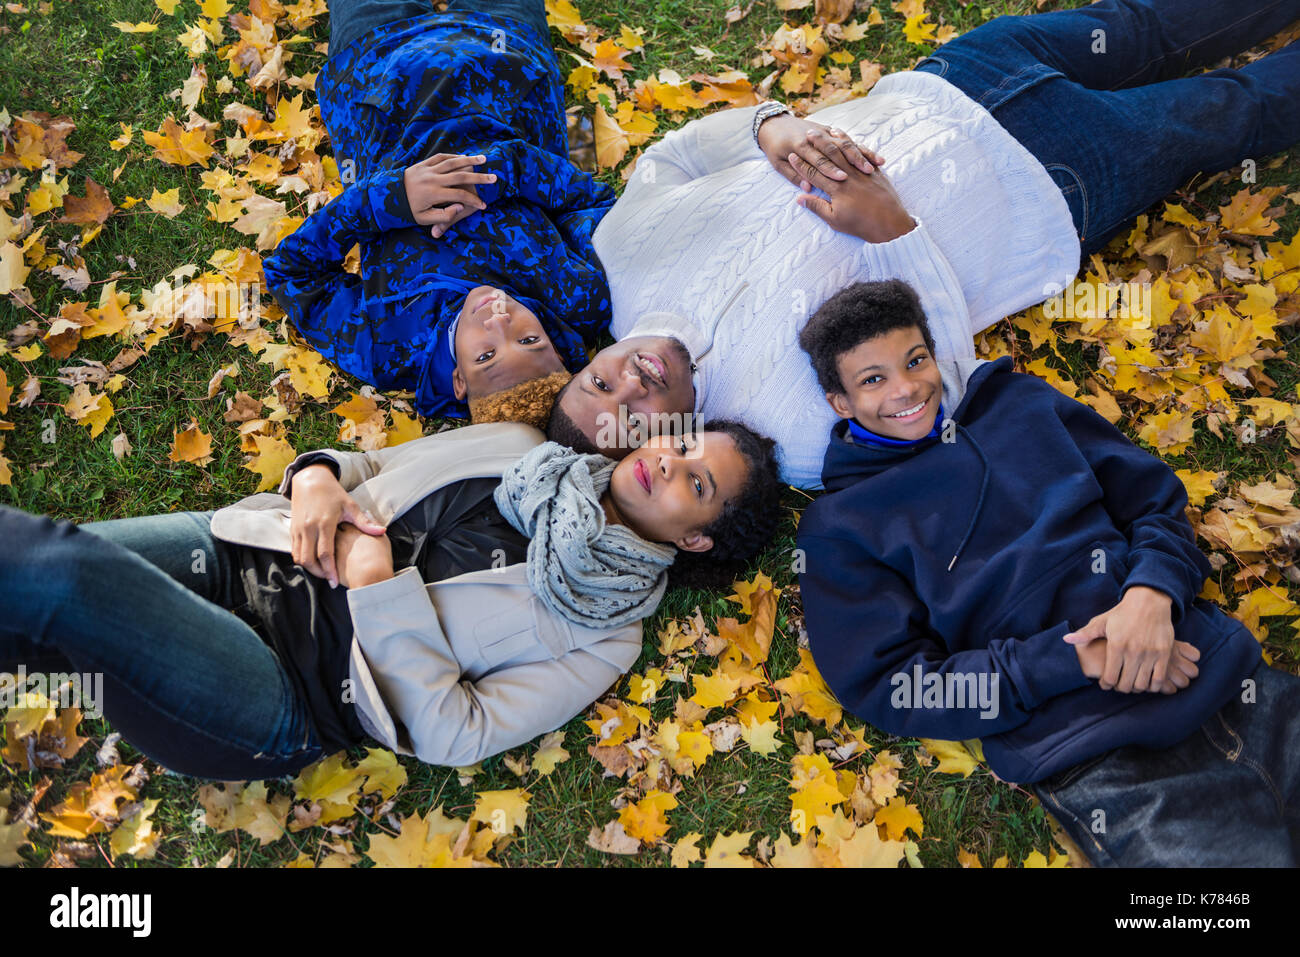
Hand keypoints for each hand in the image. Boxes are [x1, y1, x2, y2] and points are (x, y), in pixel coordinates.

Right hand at [289, 463, 386, 587]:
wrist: (310, 480)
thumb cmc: (332, 493)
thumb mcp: (350, 505)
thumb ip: (364, 521)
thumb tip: (382, 531)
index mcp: (324, 523)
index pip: (325, 553)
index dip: (330, 570)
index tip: (335, 582)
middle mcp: (309, 527)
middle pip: (309, 559)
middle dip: (319, 573)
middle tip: (330, 580)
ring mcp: (298, 529)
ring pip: (299, 557)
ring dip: (310, 568)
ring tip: (323, 573)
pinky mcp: (292, 529)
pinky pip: (294, 550)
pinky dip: (303, 559)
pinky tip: (314, 562)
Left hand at [403, 152, 497, 238]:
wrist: (388, 196)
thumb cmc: (409, 210)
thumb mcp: (424, 218)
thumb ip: (443, 216)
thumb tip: (459, 208)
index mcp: (433, 194)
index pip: (459, 196)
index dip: (473, 201)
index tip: (484, 206)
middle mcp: (432, 179)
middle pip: (460, 176)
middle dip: (479, 177)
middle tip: (494, 178)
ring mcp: (427, 169)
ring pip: (452, 162)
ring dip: (469, 160)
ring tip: (483, 159)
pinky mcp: (423, 163)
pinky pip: (441, 157)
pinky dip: (453, 156)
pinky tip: (463, 157)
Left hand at [756, 113, 883, 187]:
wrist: (774, 124)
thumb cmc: (774, 147)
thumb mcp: (777, 163)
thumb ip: (793, 176)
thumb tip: (806, 189)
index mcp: (801, 146)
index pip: (819, 160)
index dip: (831, 170)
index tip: (842, 179)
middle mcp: (817, 138)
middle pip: (838, 150)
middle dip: (853, 161)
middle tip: (866, 173)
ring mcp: (825, 132)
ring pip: (847, 144)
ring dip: (862, 156)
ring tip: (874, 166)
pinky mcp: (831, 131)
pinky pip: (851, 141)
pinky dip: (863, 150)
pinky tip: (877, 159)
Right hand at [784, 143, 915, 243]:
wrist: (890, 223)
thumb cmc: (860, 224)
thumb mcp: (835, 220)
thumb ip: (817, 207)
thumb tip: (800, 198)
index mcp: (836, 189)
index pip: (814, 174)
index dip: (802, 166)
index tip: (792, 156)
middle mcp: (847, 176)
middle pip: (829, 156)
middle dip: (817, 144)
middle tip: (807, 134)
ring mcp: (861, 171)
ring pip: (844, 151)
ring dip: (833, 140)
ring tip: (824, 131)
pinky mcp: (873, 171)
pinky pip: (861, 152)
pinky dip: (852, 144)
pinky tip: (846, 139)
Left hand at [1064, 586, 1182, 692]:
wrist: (1149, 601)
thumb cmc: (1122, 613)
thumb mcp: (1101, 622)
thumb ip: (1085, 634)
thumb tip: (1066, 640)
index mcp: (1116, 645)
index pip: (1109, 678)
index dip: (1106, 685)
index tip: (1105, 683)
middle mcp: (1133, 651)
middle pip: (1126, 685)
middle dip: (1120, 688)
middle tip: (1118, 684)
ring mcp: (1150, 653)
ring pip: (1142, 685)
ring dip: (1136, 688)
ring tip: (1132, 683)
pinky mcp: (1164, 654)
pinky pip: (1159, 679)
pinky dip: (1153, 686)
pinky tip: (1147, 681)